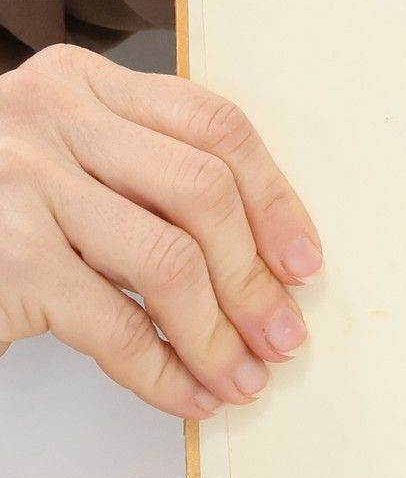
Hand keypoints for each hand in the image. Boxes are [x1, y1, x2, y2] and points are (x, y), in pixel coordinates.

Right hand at [0, 47, 320, 419]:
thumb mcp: (65, 164)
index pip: (214, 124)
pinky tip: (186, 395)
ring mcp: (20, 183)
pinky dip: (163, 370)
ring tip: (240, 378)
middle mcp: (49, 117)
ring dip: (218, 335)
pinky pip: (115, 324)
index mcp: (81, 82)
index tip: (303, 261)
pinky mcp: (4, 258)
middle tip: (281, 335)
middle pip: (204, 193)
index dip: (275, 199)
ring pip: (170, 262)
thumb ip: (145, 176)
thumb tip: (267, 257)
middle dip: (255, 277)